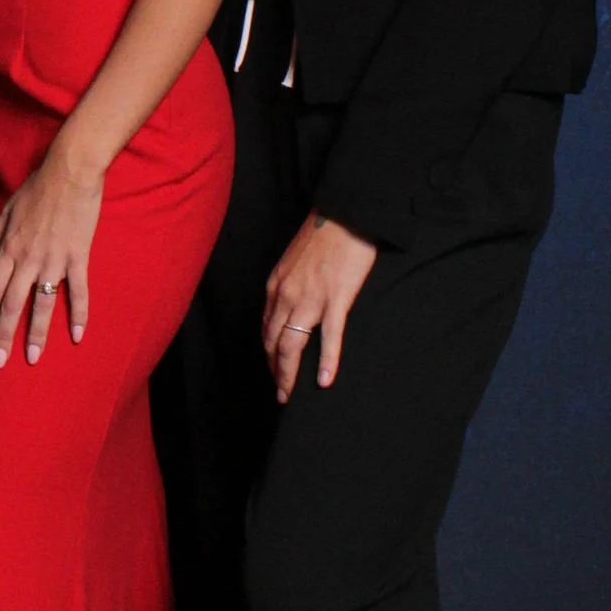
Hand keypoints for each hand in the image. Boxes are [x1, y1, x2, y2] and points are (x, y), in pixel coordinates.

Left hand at [0, 137, 103, 366]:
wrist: (70, 171)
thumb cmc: (37, 188)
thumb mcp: (5, 211)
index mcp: (9, 249)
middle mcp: (28, 259)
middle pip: (12, 304)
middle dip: (4, 335)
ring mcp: (54, 260)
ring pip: (42, 304)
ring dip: (36, 333)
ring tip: (32, 358)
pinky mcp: (78, 257)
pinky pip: (78, 291)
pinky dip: (79, 314)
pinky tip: (76, 336)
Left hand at [263, 211, 377, 399]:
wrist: (344, 214)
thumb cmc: (322, 235)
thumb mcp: (293, 261)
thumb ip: (289, 285)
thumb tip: (291, 305)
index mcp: (276, 286)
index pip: (266, 328)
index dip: (268, 353)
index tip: (273, 369)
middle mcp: (286, 295)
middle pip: (274, 342)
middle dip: (275, 371)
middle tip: (280, 393)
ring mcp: (310, 299)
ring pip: (293, 345)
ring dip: (289, 374)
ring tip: (290, 395)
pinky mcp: (336, 298)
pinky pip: (330, 337)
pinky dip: (327, 361)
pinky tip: (326, 381)